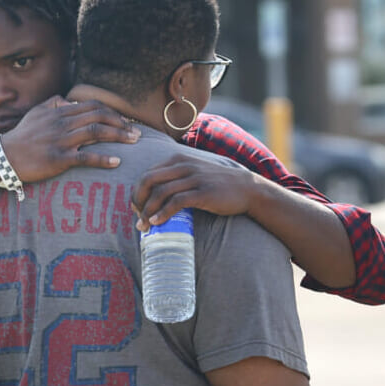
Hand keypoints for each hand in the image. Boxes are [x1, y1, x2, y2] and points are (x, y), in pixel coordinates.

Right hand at [0, 96, 138, 182]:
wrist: (4, 157)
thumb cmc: (22, 136)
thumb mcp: (35, 113)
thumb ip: (53, 103)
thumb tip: (69, 100)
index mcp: (60, 111)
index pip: (93, 106)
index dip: (112, 112)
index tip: (125, 121)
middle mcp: (62, 123)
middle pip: (99, 117)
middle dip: (121, 123)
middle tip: (137, 132)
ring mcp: (61, 140)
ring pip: (96, 133)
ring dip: (119, 136)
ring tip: (134, 142)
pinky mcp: (58, 159)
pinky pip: (85, 157)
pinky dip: (103, 159)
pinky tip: (116, 162)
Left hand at [132, 152, 261, 230]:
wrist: (247, 189)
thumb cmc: (218, 184)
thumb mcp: (195, 173)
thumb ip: (176, 177)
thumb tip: (154, 194)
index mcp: (178, 159)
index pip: (147, 173)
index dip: (137, 191)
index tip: (136, 207)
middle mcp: (183, 166)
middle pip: (148, 180)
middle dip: (138, 200)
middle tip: (137, 216)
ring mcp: (193, 178)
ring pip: (160, 192)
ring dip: (148, 211)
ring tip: (143, 225)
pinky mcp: (203, 192)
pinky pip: (176, 202)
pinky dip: (163, 213)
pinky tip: (157, 223)